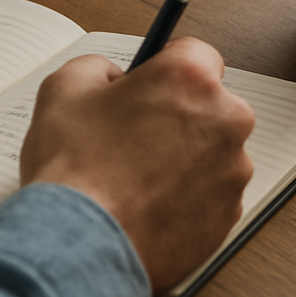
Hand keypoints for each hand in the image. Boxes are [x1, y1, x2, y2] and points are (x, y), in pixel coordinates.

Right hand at [20, 38, 254, 292]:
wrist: (80, 244)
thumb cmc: (75, 167)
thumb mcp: (65, 86)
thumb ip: (98, 66)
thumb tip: (113, 78)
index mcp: (189, 80)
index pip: (195, 52)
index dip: (164, 65)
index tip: (149, 80)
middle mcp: (223, 122)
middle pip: (208, 102)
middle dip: (176, 111)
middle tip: (132, 130)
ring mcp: (231, 173)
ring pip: (210, 150)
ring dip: (182, 154)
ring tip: (132, 173)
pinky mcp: (227, 218)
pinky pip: (209, 192)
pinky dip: (184, 194)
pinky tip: (144, 201)